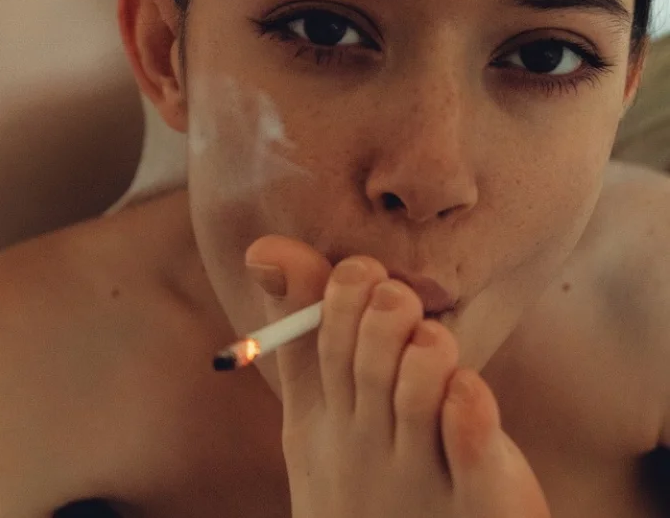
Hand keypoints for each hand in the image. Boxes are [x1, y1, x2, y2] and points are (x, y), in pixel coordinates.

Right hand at [246, 234, 550, 517]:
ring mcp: (418, 475)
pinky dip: (467, 408)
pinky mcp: (476, 498)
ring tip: (435, 344)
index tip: (359, 270)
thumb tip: (264, 248)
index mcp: (325, 419)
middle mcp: (365, 446)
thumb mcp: (324, 414)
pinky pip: (470, 445)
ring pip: (416, 395)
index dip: (339, 294)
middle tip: (397, 296)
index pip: (318, 344)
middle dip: (382, 311)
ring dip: (427, 350)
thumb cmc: (369, 476)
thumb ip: (307, 334)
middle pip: (365, 362)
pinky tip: (468, 389)